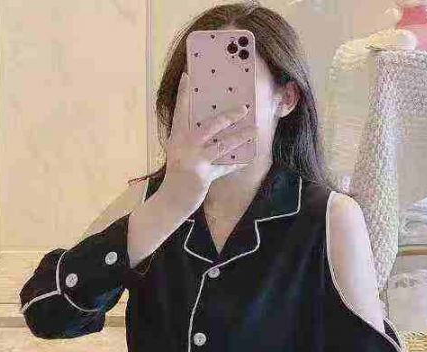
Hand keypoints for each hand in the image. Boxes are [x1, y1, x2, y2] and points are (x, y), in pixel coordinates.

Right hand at [160, 71, 258, 211]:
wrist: (171, 200)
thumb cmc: (178, 173)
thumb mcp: (179, 151)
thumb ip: (191, 138)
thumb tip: (214, 124)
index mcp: (177, 136)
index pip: (180, 110)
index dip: (184, 93)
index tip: (188, 75)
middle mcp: (184, 145)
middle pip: (210, 126)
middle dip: (229, 116)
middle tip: (245, 108)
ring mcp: (193, 161)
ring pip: (222, 145)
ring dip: (241, 137)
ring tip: (255, 129)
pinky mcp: (201, 176)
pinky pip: (225, 167)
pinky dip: (237, 162)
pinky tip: (249, 156)